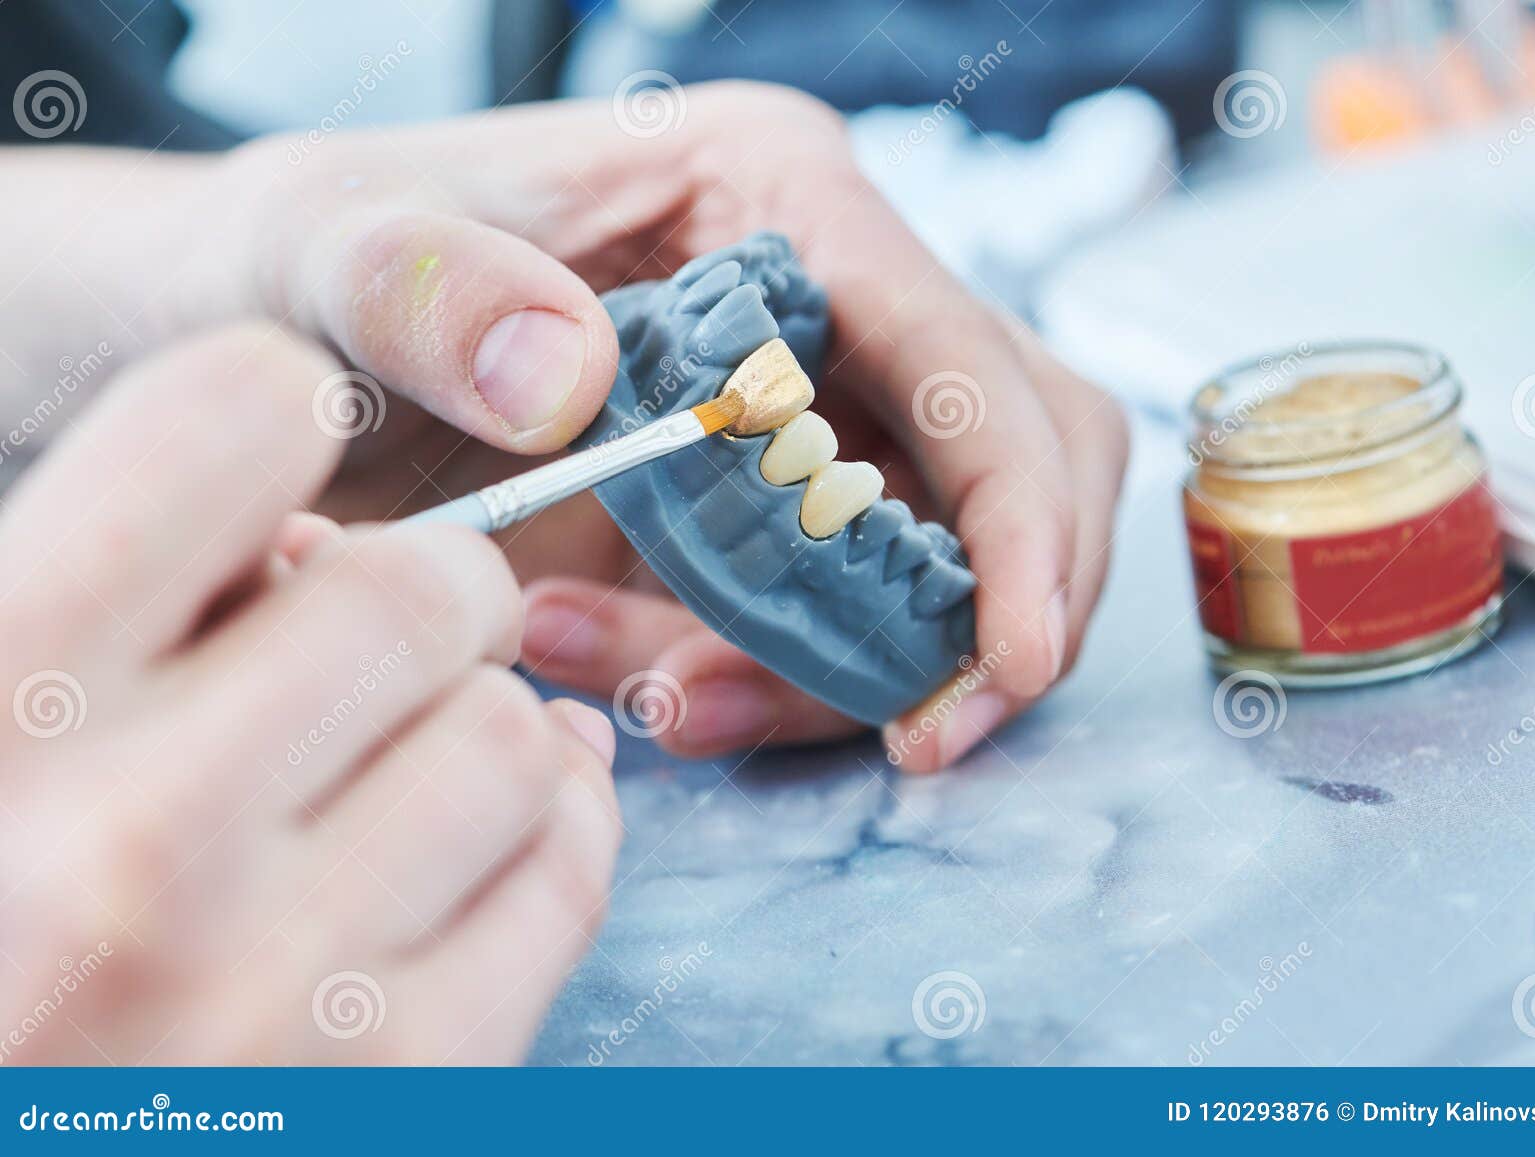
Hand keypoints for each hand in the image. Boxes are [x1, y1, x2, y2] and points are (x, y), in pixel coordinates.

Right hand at [0, 327, 619, 1062]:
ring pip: (516, 735)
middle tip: (386, 637)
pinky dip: (554, 829)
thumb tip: (314, 540)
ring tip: (410, 758)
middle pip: (421, 591)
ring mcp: (276, 981)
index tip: (291, 468)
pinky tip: (490, 835)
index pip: (232, 419)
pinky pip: (563, 877)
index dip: (280, 415)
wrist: (13, 1135)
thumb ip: (97, 595)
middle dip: (429, 590)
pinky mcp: (398, 1086)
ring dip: (484, 722)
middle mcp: (132, 839)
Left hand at [192, 82, 1129, 770]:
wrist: (249, 339)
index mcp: (771, 195)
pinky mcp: (763, 506)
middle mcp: (824, 298)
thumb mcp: (330, 258)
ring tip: (652, 698)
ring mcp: (805, 406)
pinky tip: (634, 683)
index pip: (965, 353)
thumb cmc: (303, 266)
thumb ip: (432, 292)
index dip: (1018, 513)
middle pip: (1013, 467)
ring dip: (834, 668)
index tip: (1011, 660)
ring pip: (932, 563)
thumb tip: (573, 375)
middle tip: (910, 741)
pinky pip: (834, 617)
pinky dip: (767, 682)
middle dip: (975, 613)